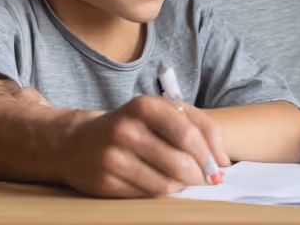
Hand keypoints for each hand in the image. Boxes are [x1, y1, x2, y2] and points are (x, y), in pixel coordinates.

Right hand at [56, 95, 229, 197]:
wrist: (77, 142)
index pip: (188, 133)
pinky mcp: (104, 182)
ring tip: (185, 181)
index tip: (219, 166)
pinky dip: (162, 193)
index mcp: (144, 106)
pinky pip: (146, 194)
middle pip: (179, 162)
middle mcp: (125, 129)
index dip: (209, 154)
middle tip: (207, 180)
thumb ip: (198, 126)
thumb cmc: (131, 126)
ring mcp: (112, 157)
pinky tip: (163, 185)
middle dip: (200, 175)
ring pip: (164, 183)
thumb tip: (222, 161)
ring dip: (182, 186)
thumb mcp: (162, 113)